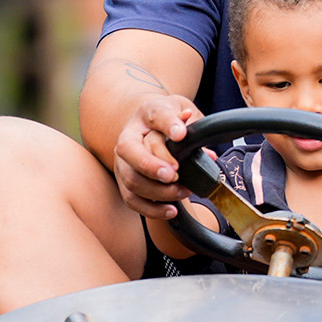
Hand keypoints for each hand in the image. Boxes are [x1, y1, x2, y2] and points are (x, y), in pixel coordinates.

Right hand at [113, 94, 203, 218]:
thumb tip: (199, 147)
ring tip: (182, 191)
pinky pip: (132, 200)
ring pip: (131, 180)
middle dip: (152, 166)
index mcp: (145, 115)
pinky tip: (171, 209)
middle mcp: (128, 137)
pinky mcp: (125, 182)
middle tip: (174, 174)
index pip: (154, 116)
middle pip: (129, 151)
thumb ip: (192, 126)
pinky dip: (152, 209)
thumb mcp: (183, 111)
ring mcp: (123, 162)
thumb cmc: (169, 120)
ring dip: (158, 191)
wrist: (151, 126)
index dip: (167, 125)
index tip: (181, 134)